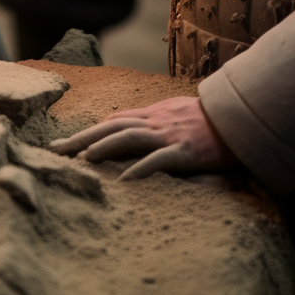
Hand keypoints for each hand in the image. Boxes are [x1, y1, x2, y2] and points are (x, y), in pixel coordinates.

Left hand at [50, 97, 236, 179]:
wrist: (239, 117)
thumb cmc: (207, 119)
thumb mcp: (173, 114)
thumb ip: (150, 120)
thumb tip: (122, 125)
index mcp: (152, 115)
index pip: (111, 122)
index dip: (86, 132)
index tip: (62, 145)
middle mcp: (155, 122)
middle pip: (111, 127)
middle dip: (82, 139)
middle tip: (55, 151)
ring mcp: (169, 135)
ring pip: (130, 137)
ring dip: (104, 147)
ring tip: (82, 160)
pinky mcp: (185, 151)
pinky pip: (160, 159)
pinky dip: (141, 169)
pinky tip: (125, 180)